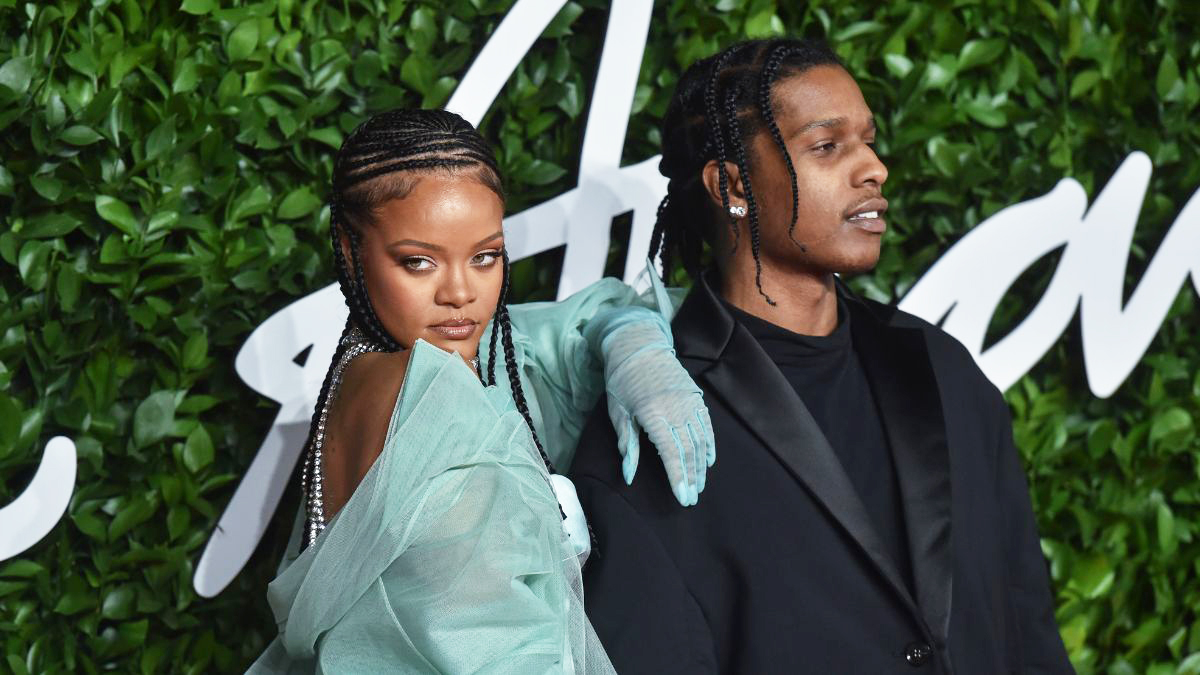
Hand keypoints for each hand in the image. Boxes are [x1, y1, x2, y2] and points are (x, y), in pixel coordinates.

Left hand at [599, 319, 714, 505]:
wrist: (638, 345)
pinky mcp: (695, 396)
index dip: (678, 478)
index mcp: (653, 413)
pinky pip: (706, 426)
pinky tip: (709, 461)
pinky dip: (709, 445)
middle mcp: (676, 408)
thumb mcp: (617, 412)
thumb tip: (628, 476)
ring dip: (701, 466)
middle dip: (691, 478)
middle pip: (688, 451)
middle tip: (692, 499)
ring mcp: (689, 401)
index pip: (671, 453)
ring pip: (700, 440)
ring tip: (699, 485)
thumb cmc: (622, 380)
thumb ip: (626, 445)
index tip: (683, 498)